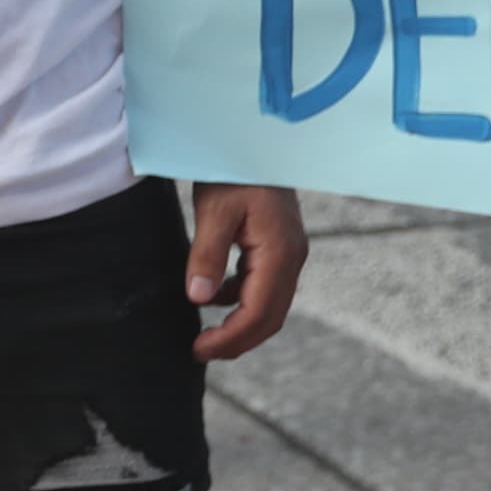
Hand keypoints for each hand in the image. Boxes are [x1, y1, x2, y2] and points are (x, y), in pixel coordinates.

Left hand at [184, 183, 306, 359]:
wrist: (253, 139)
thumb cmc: (233, 170)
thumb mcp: (214, 211)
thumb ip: (207, 255)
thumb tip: (198, 298)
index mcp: (279, 253)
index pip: (258, 312)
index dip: (230, 338)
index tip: (199, 349)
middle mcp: (292, 257)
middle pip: (270, 317)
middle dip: (237, 341)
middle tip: (200, 351)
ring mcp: (289, 252)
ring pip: (269, 304)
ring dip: (240, 324)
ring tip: (205, 334)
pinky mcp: (278, 246)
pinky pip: (263, 286)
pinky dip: (241, 300)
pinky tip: (214, 297)